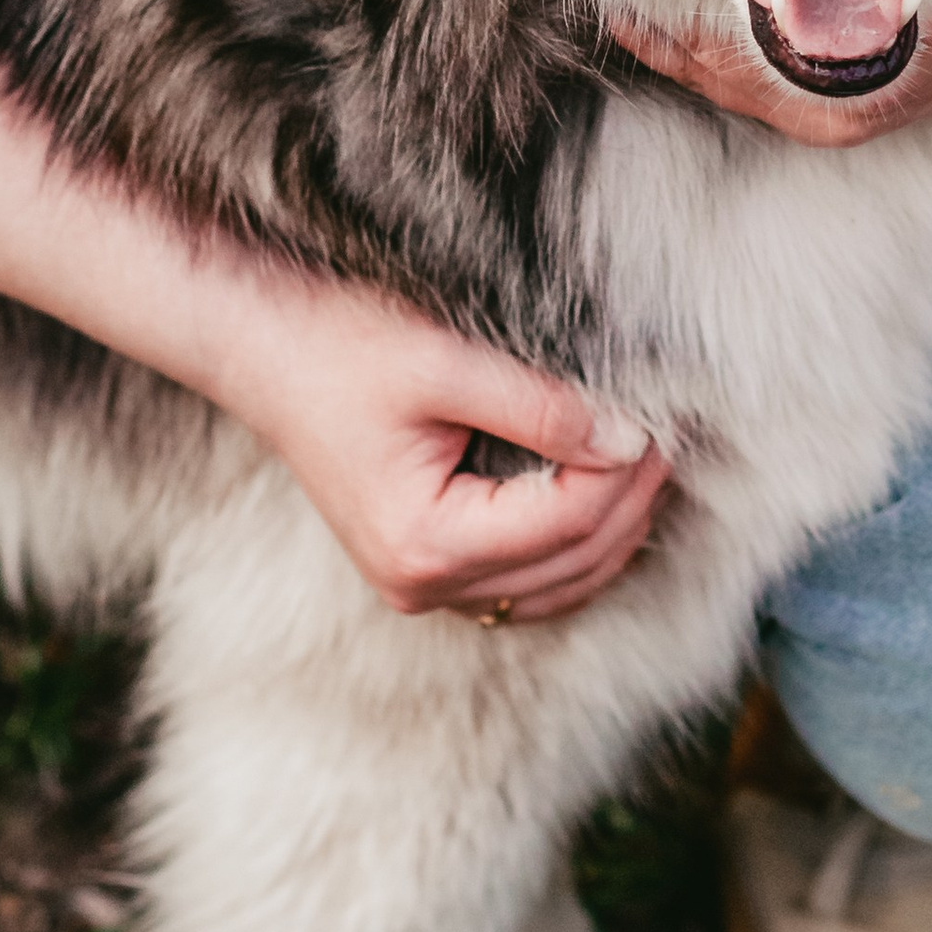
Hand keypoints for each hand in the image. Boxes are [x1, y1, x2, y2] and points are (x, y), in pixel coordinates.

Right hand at [201, 276, 670, 620]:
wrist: (263, 350)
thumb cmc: (339, 345)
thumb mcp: (445, 362)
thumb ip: (541, 408)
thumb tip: (626, 439)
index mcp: (424, 542)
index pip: (566, 521)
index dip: (624, 472)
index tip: (658, 419)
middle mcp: (422, 584)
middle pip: (570, 561)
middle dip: (629, 502)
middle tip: (668, 437)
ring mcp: (420, 585)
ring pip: (556, 586)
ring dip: (610, 534)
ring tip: (648, 466)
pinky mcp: (423, 569)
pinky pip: (524, 584)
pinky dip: (573, 552)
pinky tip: (602, 506)